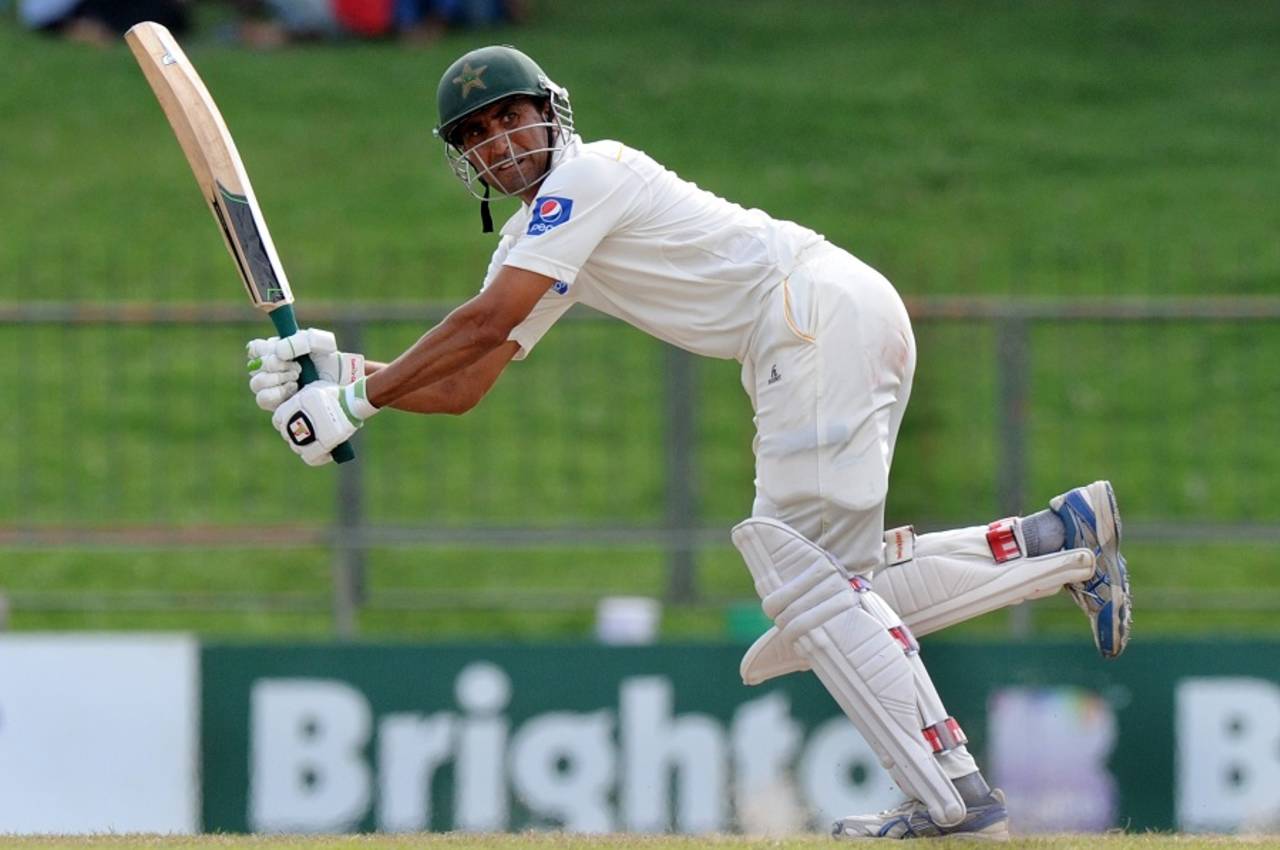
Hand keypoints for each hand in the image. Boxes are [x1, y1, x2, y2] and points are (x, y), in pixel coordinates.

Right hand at [246, 328, 364, 410]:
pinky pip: (263, 399)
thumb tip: (279, 352)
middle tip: (298, 368)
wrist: (344, 386)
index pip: (255, 348)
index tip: (281, 352)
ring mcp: (273, 389)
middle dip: (275, 365)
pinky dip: (278, 393)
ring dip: (276, 379)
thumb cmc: (331, 363)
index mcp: (277, 352)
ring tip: (296, 378)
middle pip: (255, 366)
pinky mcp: (277, 406)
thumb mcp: (321, 344)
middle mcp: (271, 371)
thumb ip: (300, 340)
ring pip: (256, 384)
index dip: (264, 349)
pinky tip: (294, 390)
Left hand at [271, 378, 379, 466]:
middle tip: (311, 431)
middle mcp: (292, 424)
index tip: (297, 421)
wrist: (349, 403)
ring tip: (319, 440)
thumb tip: (302, 405)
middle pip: (286, 434)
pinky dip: (318, 457)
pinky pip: (310, 458)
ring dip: (306, 445)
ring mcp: (303, 438)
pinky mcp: (317, 448)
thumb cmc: (334, 394)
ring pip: (297, 447)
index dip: (286, 422)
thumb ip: (303, 398)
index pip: (278, 420)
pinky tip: (326, 452)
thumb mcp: (314, 389)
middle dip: (296, 433)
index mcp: (290, 408)